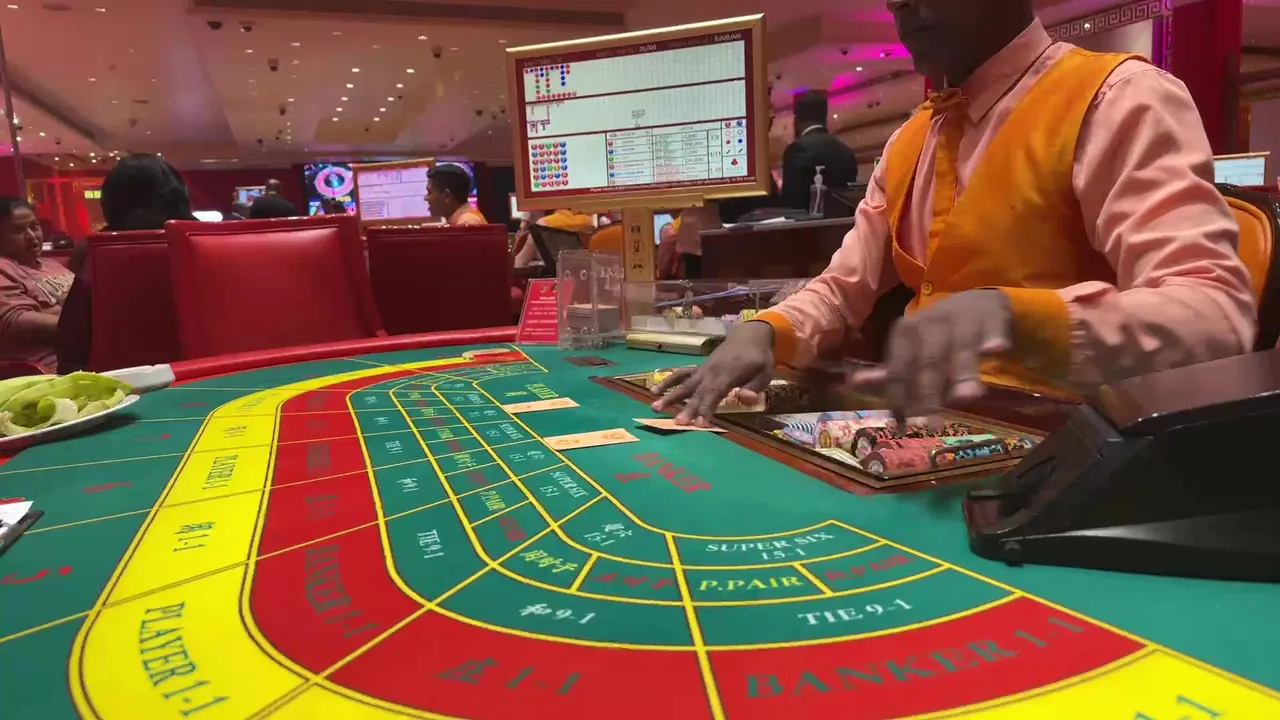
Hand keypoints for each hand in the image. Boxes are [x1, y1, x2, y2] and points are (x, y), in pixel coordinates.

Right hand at [650, 321, 774, 425]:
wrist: (749, 335)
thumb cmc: (759, 357)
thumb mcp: (765, 372)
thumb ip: (754, 387)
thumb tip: (745, 399)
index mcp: (729, 373)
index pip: (715, 393)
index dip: (707, 407)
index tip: (700, 423)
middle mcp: (712, 372)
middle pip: (697, 392)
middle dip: (687, 408)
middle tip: (677, 423)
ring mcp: (703, 370)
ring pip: (684, 384)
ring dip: (670, 396)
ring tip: (655, 407)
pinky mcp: (699, 369)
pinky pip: (681, 375)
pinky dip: (668, 381)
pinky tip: (654, 391)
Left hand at [851, 289, 1011, 418]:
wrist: (974, 304)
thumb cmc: (936, 335)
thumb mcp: (911, 351)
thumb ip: (890, 373)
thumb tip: (853, 385)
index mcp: (905, 333)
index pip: (899, 369)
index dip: (900, 398)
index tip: (903, 426)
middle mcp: (930, 323)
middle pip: (927, 363)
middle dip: (928, 394)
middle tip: (930, 424)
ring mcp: (962, 319)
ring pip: (960, 348)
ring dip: (963, 371)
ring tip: (966, 397)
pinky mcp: (991, 315)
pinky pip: (993, 328)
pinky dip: (993, 338)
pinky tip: (995, 349)